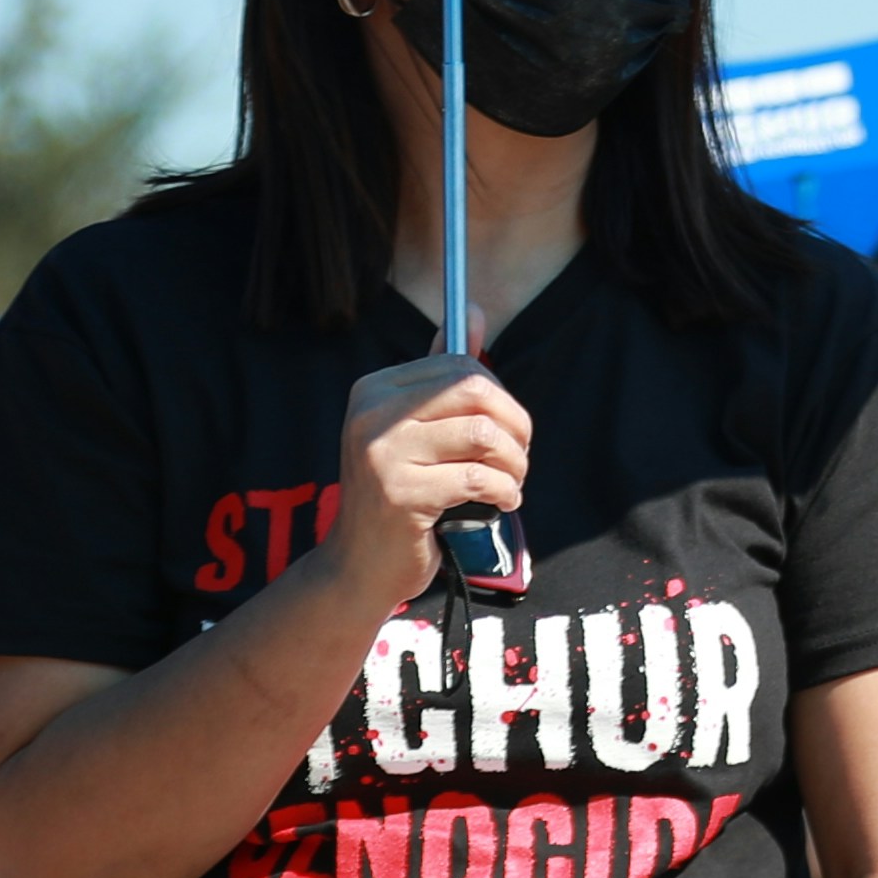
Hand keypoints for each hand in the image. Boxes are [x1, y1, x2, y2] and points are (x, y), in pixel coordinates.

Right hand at [335, 351, 535, 609]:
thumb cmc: (401, 494)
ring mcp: (382, 454)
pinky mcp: (400, 494)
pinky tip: (502, 502)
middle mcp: (370, 414)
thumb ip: (441, 375)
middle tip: (517, 457)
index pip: (459, 365)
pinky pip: (479, 477)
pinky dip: (505, 491)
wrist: (360, 565)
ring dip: (515, 462)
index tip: (505, 429)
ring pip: (484, 433)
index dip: (499, 397)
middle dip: (516, 425)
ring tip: (511, 482)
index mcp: (374, 389)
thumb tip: (472, 311)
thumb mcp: (415, 430)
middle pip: (476, 390)